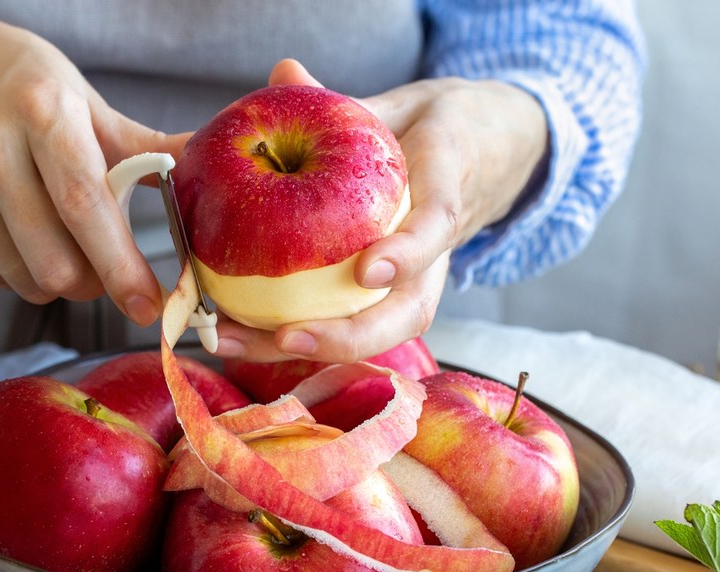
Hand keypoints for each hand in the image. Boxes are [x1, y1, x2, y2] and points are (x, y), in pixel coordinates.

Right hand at [0, 10, 187, 325]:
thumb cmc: (14, 83)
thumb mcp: (77, 98)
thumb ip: (140, 145)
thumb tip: (207, 169)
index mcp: (41, 111)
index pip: (84, 203)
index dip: (120, 264)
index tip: (150, 305)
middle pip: (54, 261)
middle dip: (93, 283)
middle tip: (108, 270)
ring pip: (23, 279)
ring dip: (57, 281)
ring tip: (62, 243)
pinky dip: (17, 270)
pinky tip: (19, 233)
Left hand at [214, 59, 547, 362]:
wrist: (480, 158)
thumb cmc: (431, 134)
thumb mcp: (397, 108)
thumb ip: (344, 103)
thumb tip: (283, 73)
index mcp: (444, 191)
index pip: (436, 225)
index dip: (407, 253)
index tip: (368, 272)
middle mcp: (436, 254)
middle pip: (408, 312)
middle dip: (348, 336)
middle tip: (288, 337)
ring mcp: (418, 282)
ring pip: (379, 333)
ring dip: (310, 349)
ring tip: (240, 343)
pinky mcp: (392, 298)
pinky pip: (350, 326)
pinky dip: (298, 337)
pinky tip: (238, 335)